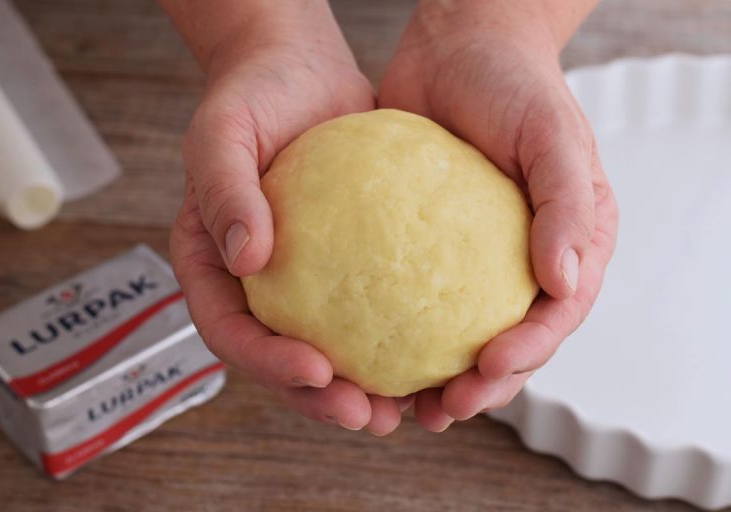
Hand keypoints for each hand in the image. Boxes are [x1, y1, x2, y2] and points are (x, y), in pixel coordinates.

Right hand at [166, 3, 407, 435]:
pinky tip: (429, 358)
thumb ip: (224, 191)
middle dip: (317, 399)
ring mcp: (299, 281)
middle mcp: (253, 285)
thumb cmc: (251, 96)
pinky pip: (366, 313)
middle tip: (365, 416)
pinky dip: (391, 344)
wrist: (299, 72)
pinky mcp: (343, 269)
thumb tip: (246, 258)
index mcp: (213, 265)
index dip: (265, 362)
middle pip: (276, 360)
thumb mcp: (223, 133)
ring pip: (322, 351)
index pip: (227, 330)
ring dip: (357, 390)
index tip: (316, 369)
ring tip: (400, 412)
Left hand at [379, 0, 617, 430]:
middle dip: (482, 386)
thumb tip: (565, 280)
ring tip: (407, 407)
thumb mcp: (553, 136)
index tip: (485, 369)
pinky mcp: (426, 248)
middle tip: (442, 409)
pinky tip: (369, 353)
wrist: (458, 46)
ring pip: (461, 332)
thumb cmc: (516, 85)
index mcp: (569, 243)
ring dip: (440, 377)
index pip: (557, 315)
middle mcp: (524, 260)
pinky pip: (412, 297)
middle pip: (512, 341)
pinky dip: (397, 331)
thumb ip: (566, 206)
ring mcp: (473, 258)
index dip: (527, 354)